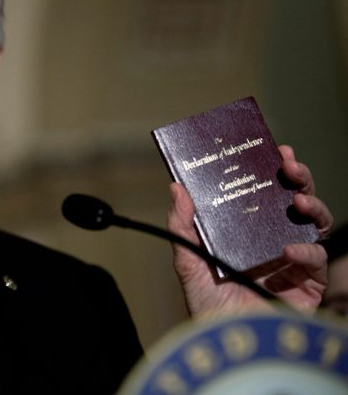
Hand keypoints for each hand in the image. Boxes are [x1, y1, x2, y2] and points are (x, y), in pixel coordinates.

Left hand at [168, 145, 331, 315]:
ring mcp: (293, 261)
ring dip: (312, 205)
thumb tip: (175, 186)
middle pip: (293, 202)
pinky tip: (289, 251)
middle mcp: (271, 242)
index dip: (271, 171)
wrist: (226, 342)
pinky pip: (317, 261)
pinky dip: (306, 252)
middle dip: (296, 178)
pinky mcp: (308, 284)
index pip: (263, 195)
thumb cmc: (206, 305)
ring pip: (315, 224)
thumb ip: (182, 226)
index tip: (274, 149)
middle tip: (289, 163)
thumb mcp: (187, 261)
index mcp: (246, 233)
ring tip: (297, 199)